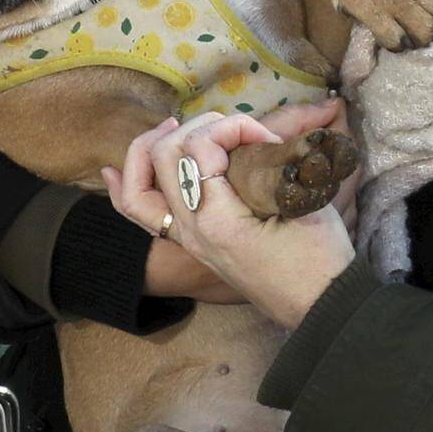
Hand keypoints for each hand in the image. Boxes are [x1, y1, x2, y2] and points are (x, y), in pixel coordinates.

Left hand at [104, 109, 357, 332]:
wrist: (320, 305)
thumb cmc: (320, 258)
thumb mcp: (304, 202)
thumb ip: (276, 162)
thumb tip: (261, 132)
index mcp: (216, 219)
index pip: (199, 147)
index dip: (233, 126)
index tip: (267, 138)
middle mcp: (190, 229)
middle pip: (163, 156)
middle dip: (195, 127)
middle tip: (233, 130)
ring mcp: (186, 238)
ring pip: (137, 186)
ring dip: (151, 148)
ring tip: (175, 127)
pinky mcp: (191, 242)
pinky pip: (140, 216)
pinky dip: (124, 187)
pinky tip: (112, 171)